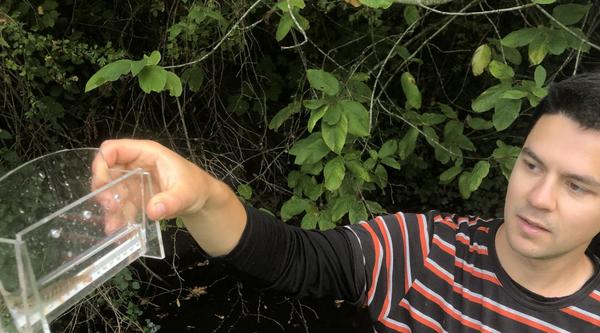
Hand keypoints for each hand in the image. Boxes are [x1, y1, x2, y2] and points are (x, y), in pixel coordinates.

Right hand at [92, 139, 246, 255]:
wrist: (201, 200)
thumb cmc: (195, 187)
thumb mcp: (185, 193)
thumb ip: (170, 201)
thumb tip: (153, 210)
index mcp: (146, 153)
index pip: (114, 149)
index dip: (101, 163)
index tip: (101, 184)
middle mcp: (135, 164)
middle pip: (107, 170)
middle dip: (104, 189)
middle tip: (109, 206)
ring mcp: (133, 180)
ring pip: (111, 190)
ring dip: (109, 207)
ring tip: (113, 225)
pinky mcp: (135, 196)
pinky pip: (120, 204)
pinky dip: (118, 216)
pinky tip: (118, 229)